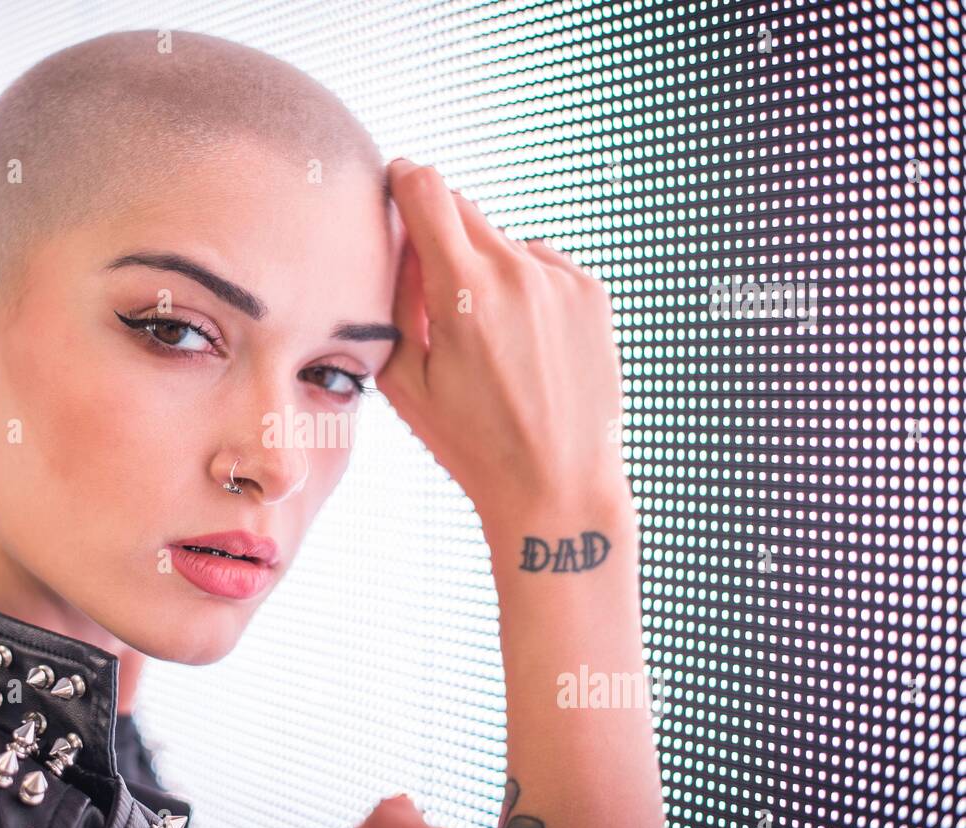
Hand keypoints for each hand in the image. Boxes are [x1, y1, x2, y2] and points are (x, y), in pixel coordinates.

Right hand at [378, 158, 628, 518]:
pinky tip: (523, 343)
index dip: (402, 181)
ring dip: (484, 268)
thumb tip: (400, 239)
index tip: (394, 190)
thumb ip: (396, 297)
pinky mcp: (593, 293)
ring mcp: (563, 280)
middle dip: (438, 236)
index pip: (425, 188)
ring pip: (503, 242)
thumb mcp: (404, 380)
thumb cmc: (473, 443)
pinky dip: (524, 287)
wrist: (558, 485)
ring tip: (488, 339)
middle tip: (435, 296)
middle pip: (463, 209)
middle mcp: (519, 272)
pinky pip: (541, 265)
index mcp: (464, 291)